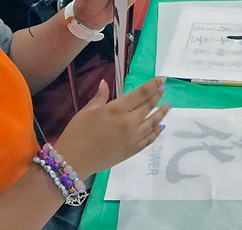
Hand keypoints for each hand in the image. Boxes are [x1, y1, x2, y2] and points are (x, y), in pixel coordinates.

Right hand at [54, 77, 170, 177]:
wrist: (73, 162)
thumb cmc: (76, 134)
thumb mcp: (86, 112)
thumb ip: (100, 97)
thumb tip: (105, 83)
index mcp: (116, 110)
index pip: (140, 94)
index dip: (152, 85)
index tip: (162, 79)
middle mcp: (128, 123)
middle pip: (148, 107)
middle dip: (157, 96)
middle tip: (164, 89)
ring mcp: (132, 138)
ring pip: (153, 123)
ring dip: (161, 113)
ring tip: (168, 106)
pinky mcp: (132, 151)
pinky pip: (149, 139)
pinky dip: (156, 132)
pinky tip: (160, 126)